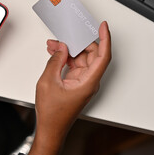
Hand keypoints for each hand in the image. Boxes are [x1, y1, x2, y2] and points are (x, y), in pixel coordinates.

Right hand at [28, 21, 111, 154]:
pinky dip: (66, 59)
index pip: (103, 56)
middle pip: (91, 55)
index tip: (103, 27)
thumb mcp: (48, 82)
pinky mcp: (76, 84)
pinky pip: (75, 66)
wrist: (50, 128)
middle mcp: (89, 82)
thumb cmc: (52, 112)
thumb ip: (55, 61)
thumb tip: (62, 48)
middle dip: (79, 43)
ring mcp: (83, 83)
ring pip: (81, 60)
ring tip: (53, 45)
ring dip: (69, 51)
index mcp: (88, 82)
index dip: (105, 39)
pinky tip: (55, 54)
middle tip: (66, 35)